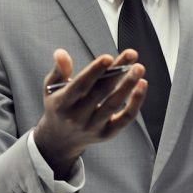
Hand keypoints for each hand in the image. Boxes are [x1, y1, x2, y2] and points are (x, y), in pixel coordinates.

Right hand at [33, 49, 145, 177]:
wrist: (60, 140)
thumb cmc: (58, 107)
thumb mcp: (51, 88)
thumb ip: (59, 70)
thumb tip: (61, 53)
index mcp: (62, 104)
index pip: (80, 86)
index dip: (94, 71)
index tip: (108, 57)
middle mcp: (77, 117)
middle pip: (100, 92)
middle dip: (117, 71)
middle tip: (131, 53)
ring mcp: (93, 127)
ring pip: (114, 104)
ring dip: (128, 85)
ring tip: (139, 67)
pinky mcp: (107, 134)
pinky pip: (125, 118)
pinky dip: (136, 102)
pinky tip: (141, 85)